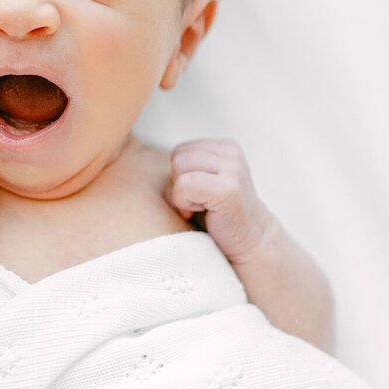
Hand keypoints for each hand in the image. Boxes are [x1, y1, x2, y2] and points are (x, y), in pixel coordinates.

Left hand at [164, 138, 277, 264]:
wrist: (248, 241)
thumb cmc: (217, 214)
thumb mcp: (202, 181)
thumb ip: (185, 167)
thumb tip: (140, 154)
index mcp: (224, 147)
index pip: (180, 150)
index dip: (181, 177)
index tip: (200, 196)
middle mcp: (230, 153)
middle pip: (178, 156)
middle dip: (180, 184)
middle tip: (199, 204)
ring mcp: (232, 169)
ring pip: (179, 168)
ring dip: (183, 194)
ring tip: (202, 207)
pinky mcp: (229, 188)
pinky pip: (185, 185)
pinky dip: (185, 202)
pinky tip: (204, 212)